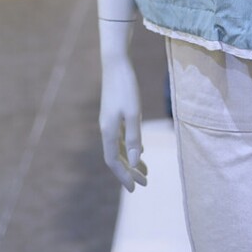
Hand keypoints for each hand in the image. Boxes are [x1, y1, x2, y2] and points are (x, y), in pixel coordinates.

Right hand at [99, 54, 147, 191]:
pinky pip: (120, 136)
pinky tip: (140, 149)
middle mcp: (106, 128)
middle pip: (116, 156)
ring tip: (145, 171)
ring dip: (131, 160)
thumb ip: (134, 138)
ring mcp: (109, 120)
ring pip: (119, 147)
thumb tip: (134, 162)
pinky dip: (130, 146)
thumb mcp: (134, 113)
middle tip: (145, 182)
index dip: (123, 176)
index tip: (135, 188)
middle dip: (129, 171)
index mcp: (108, 131)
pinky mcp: (113, 113)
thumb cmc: (126, 87)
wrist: (116, 63)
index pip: (113, 161)